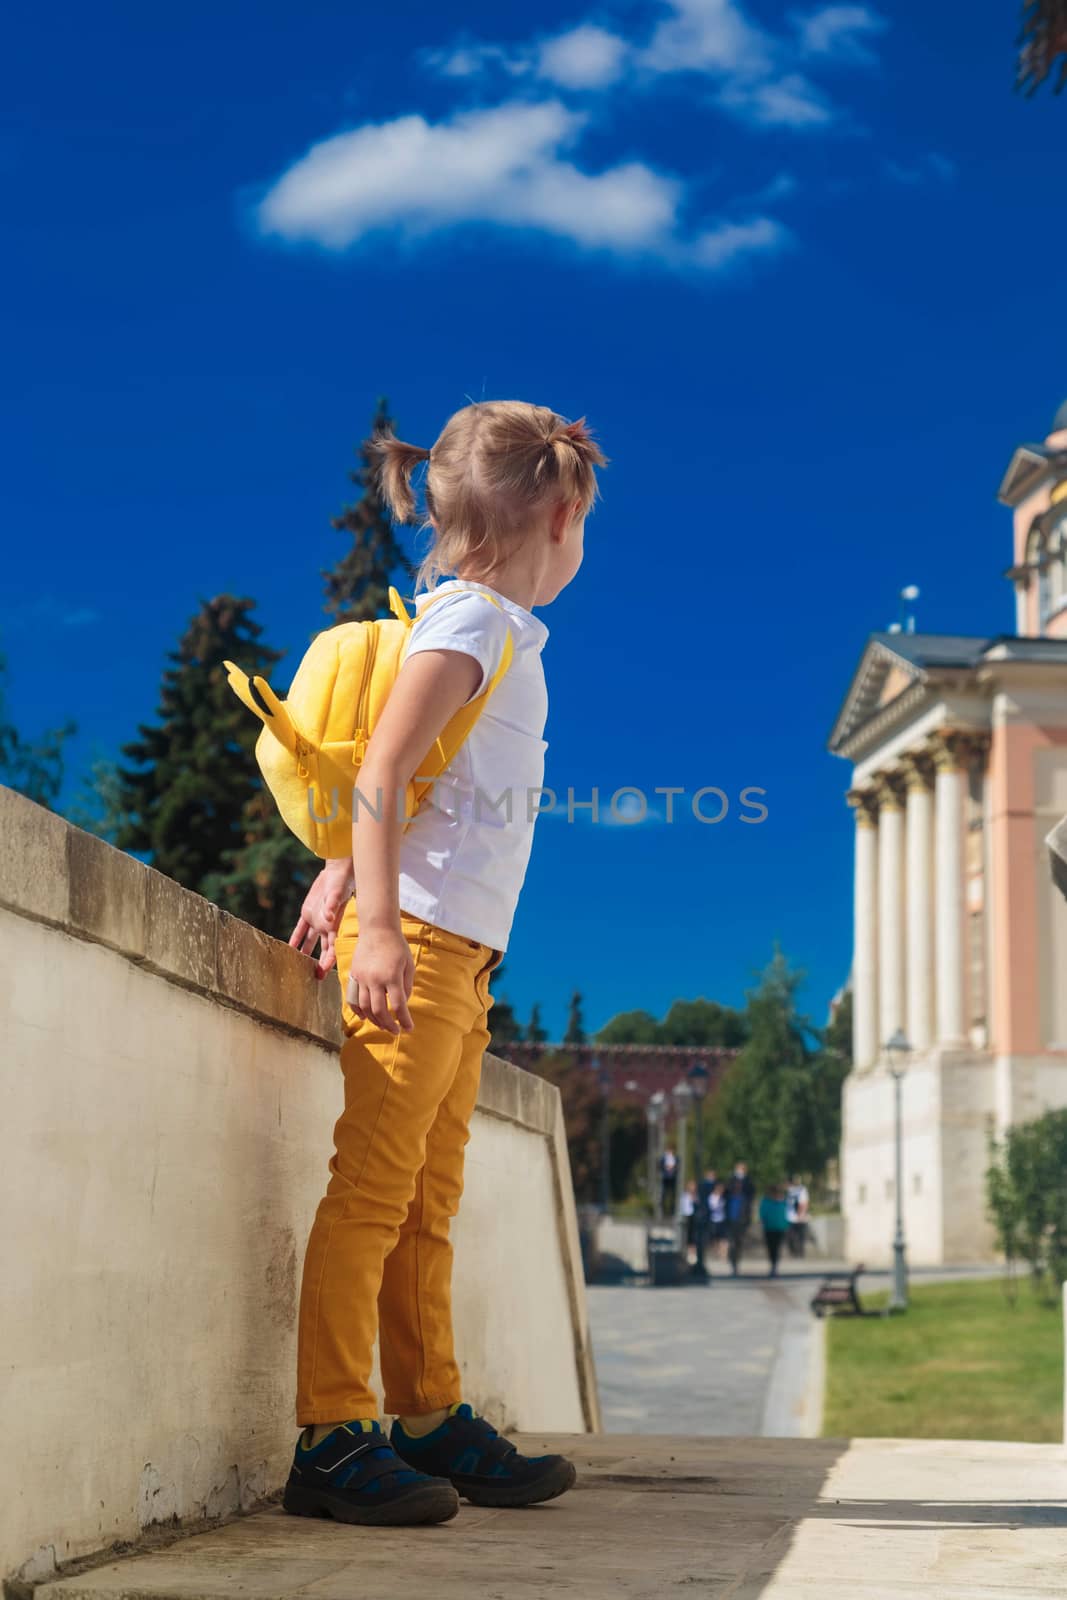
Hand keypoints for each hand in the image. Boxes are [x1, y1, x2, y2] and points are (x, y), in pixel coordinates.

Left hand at [289, 858, 354, 978]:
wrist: (336, 872)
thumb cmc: (341, 883)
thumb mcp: (337, 894)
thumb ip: (333, 905)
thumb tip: (329, 917)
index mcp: (335, 925)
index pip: (333, 948)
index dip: (328, 961)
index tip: (322, 972)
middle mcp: (326, 926)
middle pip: (323, 950)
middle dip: (319, 963)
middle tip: (314, 977)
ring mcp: (317, 921)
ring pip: (311, 942)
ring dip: (305, 953)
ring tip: (299, 966)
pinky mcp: (308, 914)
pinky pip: (300, 929)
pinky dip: (295, 938)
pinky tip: (289, 948)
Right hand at [346, 924, 414, 1033]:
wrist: (377, 928)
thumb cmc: (397, 945)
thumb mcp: (408, 965)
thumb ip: (406, 986)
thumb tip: (403, 1003)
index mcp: (392, 976)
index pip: (398, 1006)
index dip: (404, 1020)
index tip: (409, 1028)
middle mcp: (375, 979)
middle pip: (379, 1011)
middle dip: (388, 1024)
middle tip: (395, 1031)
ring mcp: (362, 977)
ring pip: (365, 1007)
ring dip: (374, 1020)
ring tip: (383, 1025)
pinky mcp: (354, 975)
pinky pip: (353, 997)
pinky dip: (358, 1010)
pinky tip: (365, 1017)